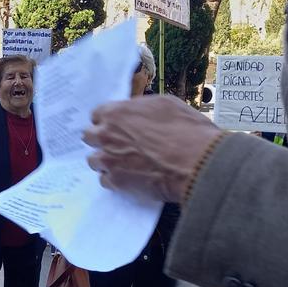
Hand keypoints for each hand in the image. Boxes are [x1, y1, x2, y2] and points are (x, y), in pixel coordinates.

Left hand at [82, 95, 223, 203]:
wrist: (197, 162)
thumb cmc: (187, 130)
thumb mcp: (164, 105)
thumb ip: (140, 109)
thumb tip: (135, 113)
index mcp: (116, 113)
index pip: (97, 115)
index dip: (108, 121)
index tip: (116, 127)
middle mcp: (106, 135)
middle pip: (90, 137)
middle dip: (102, 140)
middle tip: (118, 145)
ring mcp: (108, 159)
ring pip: (94, 160)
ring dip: (106, 161)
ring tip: (124, 164)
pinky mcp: (115, 181)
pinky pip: (104, 180)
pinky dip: (115, 179)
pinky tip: (130, 178)